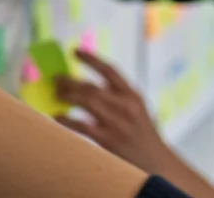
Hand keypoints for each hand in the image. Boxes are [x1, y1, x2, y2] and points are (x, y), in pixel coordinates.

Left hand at [54, 49, 178, 174]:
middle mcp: (126, 106)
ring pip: (87, 102)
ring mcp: (118, 123)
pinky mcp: (109, 140)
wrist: (157, 163)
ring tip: (56, 95)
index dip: (91, 59)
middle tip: (56, 79)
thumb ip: (117, 96)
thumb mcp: (136, 109)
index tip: (74, 51)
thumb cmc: (141, 134)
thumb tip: (83, 85)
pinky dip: (67, 119)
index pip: (110, 70)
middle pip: (92, 86)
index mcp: (133, 95)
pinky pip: (82, 126)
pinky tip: (57, 116)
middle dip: (70, 81)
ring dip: (67, 96)